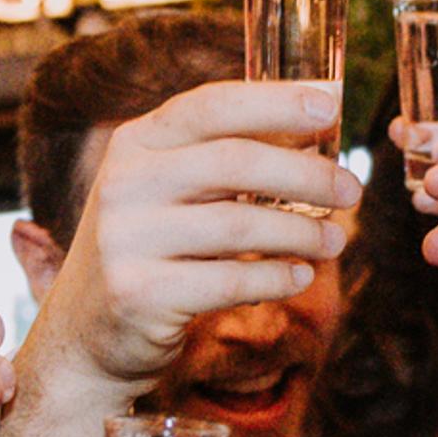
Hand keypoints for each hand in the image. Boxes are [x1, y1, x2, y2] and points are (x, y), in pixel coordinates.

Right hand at [0, 79, 354, 436]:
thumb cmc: (149, 252)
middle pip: (236, 162)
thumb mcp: (168, 191)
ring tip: (335, 240)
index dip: (275, 101)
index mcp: (135, 144)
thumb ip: (222, 159)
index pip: (211, 105)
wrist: (85, 335)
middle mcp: (124, 183)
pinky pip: (231, 280)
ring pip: (241, 224)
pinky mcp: (139, 294)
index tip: (331, 105)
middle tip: (352, 189)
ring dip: (302, 232)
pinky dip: (277, 278)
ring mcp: (126, 239)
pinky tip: (299, 276)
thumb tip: (315, 131)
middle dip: (307, 174)